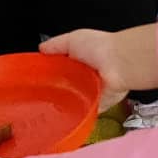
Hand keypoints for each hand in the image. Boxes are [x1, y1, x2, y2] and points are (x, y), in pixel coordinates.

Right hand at [40, 25, 157, 107]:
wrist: (121, 64)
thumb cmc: (100, 48)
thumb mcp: (72, 39)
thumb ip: (56, 45)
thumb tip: (41, 49)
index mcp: (80, 60)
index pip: (60, 69)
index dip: (49, 73)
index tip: (36, 79)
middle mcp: (86, 76)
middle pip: (65, 86)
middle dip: (55, 91)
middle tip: (40, 96)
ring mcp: (93, 92)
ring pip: (73, 101)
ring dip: (65, 104)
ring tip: (50, 108)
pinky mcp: (99, 105)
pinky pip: (85, 114)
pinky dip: (78, 116)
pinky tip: (65, 118)